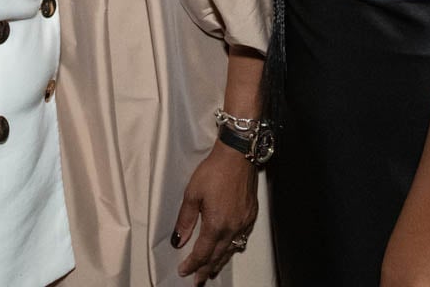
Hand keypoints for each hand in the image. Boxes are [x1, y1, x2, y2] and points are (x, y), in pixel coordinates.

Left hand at [171, 143, 257, 282]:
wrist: (238, 156)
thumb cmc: (214, 171)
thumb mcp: (192, 194)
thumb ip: (185, 220)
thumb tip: (178, 240)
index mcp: (216, 224)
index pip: (202, 252)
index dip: (192, 264)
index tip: (184, 271)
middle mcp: (232, 227)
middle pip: (217, 256)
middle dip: (206, 269)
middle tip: (198, 280)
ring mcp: (243, 222)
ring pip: (231, 250)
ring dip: (219, 262)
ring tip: (211, 270)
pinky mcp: (251, 215)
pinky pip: (241, 239)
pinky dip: (232, 248)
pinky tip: (229, 249)